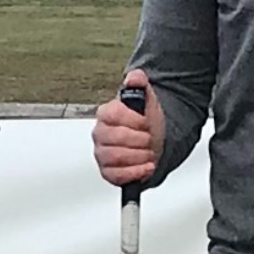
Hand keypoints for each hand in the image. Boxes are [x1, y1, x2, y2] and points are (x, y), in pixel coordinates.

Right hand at [92, 69, 160, 190]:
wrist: (153, 141)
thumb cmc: (146, 122)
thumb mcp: (146, 98)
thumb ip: (139, 82)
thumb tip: (134, 77)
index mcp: (106, 114)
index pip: (115, 115)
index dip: (135, 120)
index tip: (146, 122)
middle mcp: (100, 134)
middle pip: (117, 138)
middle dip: (140, 140)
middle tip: (149, 139)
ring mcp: (102, 154)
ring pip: (117, 157)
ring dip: (140, 156)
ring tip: (149, 152)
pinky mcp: (108, 172)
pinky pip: (117, 176)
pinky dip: (135, 172)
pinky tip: (146, 166)